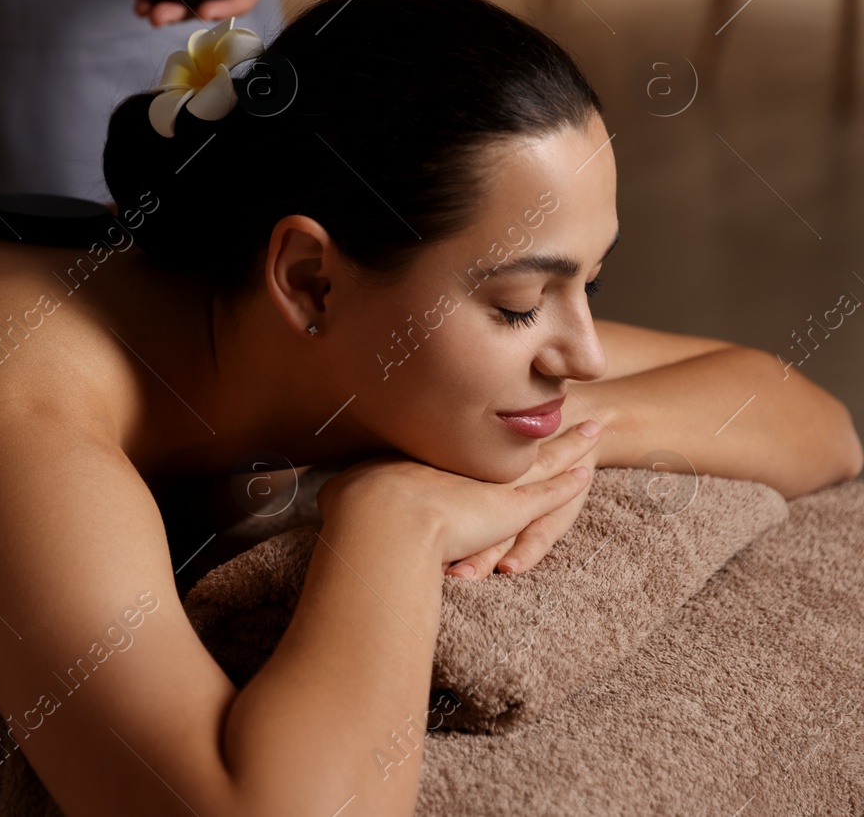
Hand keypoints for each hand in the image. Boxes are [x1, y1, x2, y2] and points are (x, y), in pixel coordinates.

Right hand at [318, 422, 602, 569]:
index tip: (492, 400)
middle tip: (560, 395)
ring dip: (567, 440)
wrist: (382, 521)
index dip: (480, 418)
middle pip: (508, 430)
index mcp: (429, 449)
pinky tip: (588, 468)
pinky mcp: (512, 509)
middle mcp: (464, 457)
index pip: (463, 432)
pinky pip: (552, 492)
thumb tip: (327, 489)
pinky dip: (571, 479)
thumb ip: (346, 488)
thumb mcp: (346, 488)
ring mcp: (490, 481)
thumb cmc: (358, 504)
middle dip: (536, 413)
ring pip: (540, 455)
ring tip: (591, 423)